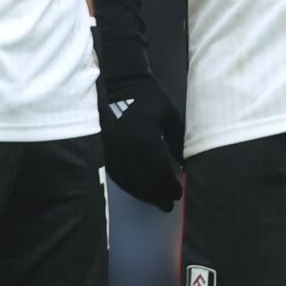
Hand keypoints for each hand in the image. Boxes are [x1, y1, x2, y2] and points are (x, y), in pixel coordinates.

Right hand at [99, 69, 183, 209]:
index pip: (159, 172)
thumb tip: (183, 167)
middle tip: (168, 204)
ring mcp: (111, 149)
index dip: (169, 186)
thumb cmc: (150, 97)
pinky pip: (115, 173)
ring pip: (127, 181)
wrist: (121, 80)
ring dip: (142, 194)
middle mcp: (126, 148)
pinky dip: (128, 185)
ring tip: (155, 201)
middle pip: (143, 181)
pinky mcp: (102, 148)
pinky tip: (138, 189)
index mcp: (145, 139)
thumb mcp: (171, 117)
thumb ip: (178, 143)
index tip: (178, 194)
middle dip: (157, 195)